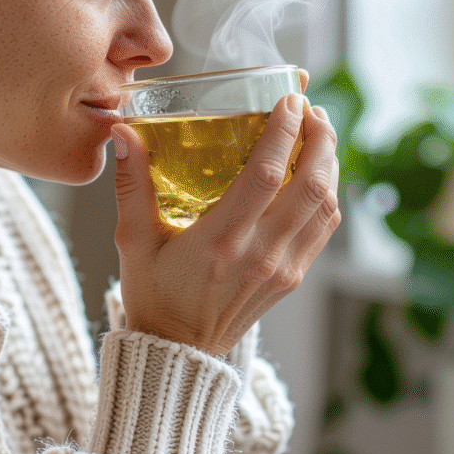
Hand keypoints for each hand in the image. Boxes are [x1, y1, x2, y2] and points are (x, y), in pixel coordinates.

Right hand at [110, 89, 339, 355]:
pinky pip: (323, 229)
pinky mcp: (292, 278)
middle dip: (319, 138)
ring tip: (318, 133)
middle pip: (311, 185)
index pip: (265, 176)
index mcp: (219, 242)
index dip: (283, 133)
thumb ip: (132, 184)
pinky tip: (318, 173)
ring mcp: (282, 269)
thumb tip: (124, 133)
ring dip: (329, 163)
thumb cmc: (153, 295)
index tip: (288, 100)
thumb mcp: (133, 241)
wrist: (178, 352)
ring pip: (325, 205)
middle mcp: (259, 255)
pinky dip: (327, 195)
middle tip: (310, 109)